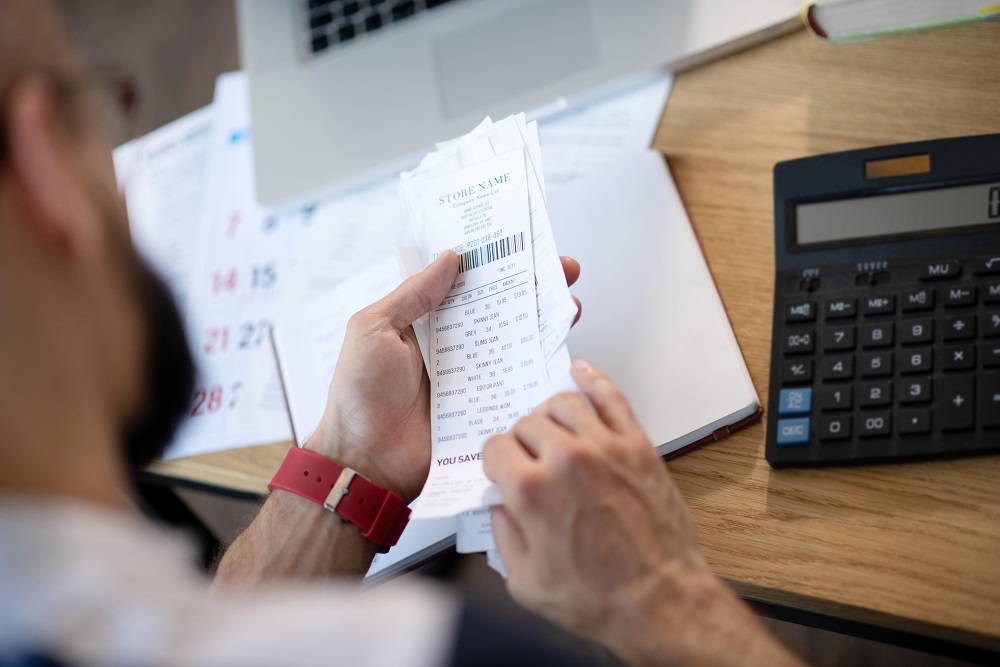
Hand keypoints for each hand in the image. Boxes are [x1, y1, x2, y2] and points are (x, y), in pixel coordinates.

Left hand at [306, 254, 582, 503]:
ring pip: (517, 346)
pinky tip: (561, 356)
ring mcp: (474, 379)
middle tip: (564, 272)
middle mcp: (455, 349)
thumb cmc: (359, 396)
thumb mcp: (373, 330)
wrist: (366, 462)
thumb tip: (449, 258)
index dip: (497, 265)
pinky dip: (540, 372)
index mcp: (426, 325)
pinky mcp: (487, 409)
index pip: (469, 286)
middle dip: (535, 289)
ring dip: (545, 325)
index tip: (527, 246)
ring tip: (570, 308)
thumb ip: (412, 295)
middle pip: (502, 311)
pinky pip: (518, 387)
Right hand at [482, 361, 803, 666]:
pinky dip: (593, 379)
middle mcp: (566, 461)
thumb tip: (500, 505)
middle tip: (530, 460)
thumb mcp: (525, 582)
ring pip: (563, 402)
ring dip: (550, 412)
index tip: (503, 471)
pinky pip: (611, 397)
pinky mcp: (636, 447)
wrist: (660, 600)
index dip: (496, 462)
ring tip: (551, 428)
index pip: (496, 447)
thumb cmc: (601, 598)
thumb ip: (503, 535)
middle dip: (522, 442)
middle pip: (526, 423)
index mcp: (532, 491)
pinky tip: (582, 373)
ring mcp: (604, 449)